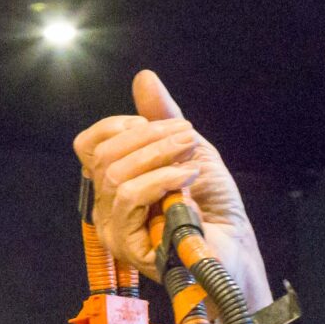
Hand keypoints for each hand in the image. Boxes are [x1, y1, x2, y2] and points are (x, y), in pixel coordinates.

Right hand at [71, 71, 261, 293]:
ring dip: (158, 156)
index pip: (90, 144)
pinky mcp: (126, 246)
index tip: (164, 126)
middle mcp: (105, 205)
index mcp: (113, 181)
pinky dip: (162, 179)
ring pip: (115, 175)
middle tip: (186, 137)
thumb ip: (162, 117)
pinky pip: (131, 197)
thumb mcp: (188, 149)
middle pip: (103, 156)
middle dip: (149, 137)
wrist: (234, 244)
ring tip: (191, 158)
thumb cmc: (212, 202)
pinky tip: (187, 179)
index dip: (121, 126)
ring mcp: (113, 228)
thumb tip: (144, 77)